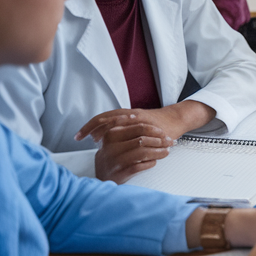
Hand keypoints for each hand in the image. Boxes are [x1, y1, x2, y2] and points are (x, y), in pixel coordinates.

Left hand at [76, 100, 214, 143]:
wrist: (176, 119)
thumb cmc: (157, 125)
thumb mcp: (137, 125)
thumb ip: (124, 130)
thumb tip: (105, 139)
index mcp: (126, 115)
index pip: (103, 118)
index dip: (90, 126)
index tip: (79, 135)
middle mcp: (130, 115)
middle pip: (106, 119)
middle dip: (91, 128)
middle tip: (80, 137)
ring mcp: (139, 119)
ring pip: (117, 122)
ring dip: (104, 131)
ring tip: (95, 141)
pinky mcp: (148, 125)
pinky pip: (133, 129)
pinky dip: (123, 136)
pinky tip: (116, 140)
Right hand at [91, 122, 172, 182]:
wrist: (102, 173)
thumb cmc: (113, 152)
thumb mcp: (113, 136)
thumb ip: (124, 125)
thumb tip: (134, 115)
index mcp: (112, 134)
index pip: (139, 127)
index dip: (155, 130)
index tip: (164, 132)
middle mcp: (113, 146)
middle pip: (143, 140)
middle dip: (160, 140)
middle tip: (170, 141)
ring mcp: (117, 160)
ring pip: (144, 153)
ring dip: (159, 152)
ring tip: (166, 151)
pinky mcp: (122, 172)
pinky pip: (142, 166)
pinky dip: (151, 163)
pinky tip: (155, 161)